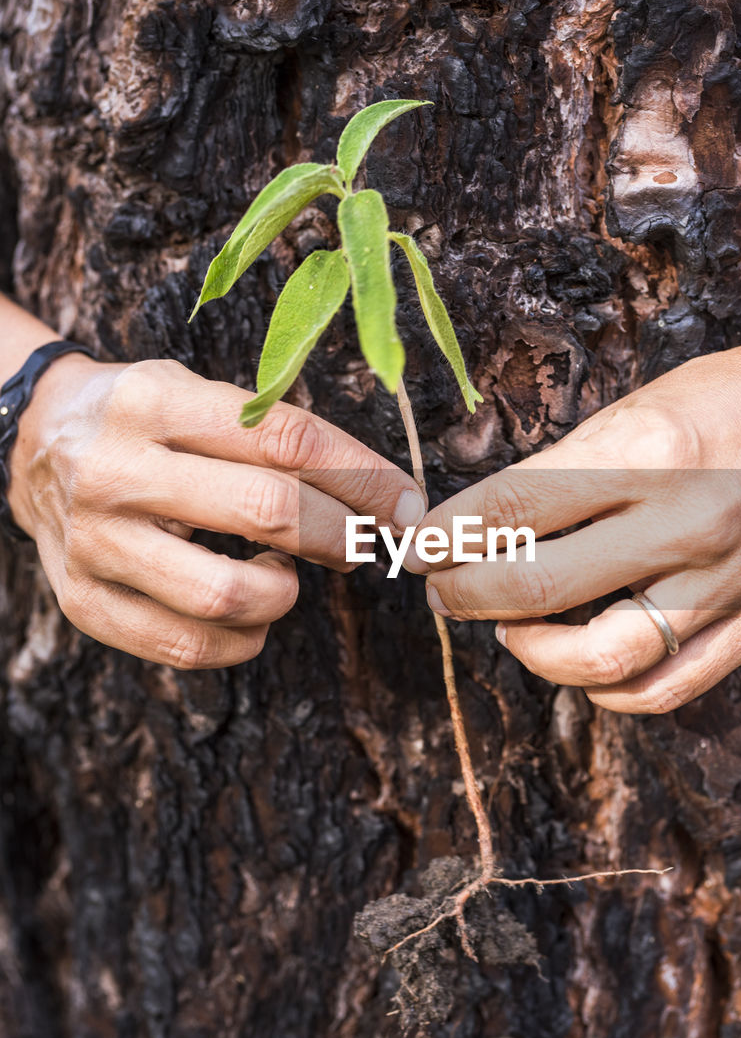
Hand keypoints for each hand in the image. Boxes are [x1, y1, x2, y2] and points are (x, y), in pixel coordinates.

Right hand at [8, 356, 422, 668]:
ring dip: (285, 595)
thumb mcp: (195, 392)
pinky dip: (242, 641)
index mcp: (155, 401)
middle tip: (365, 544)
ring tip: (285, 576)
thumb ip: (272, 432)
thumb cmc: (141, 420)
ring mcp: (95, 542)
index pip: (285, 438)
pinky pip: (185, 645)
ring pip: (225, 595)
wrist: (30, 446)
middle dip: (341, 534)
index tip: (405, 504)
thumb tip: (379, 496)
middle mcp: (117, 469)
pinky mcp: (83, 602)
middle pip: (267, 512)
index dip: (362, 476)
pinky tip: (250, 615)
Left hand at [405, 289, 740, 712]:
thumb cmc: (718, 403)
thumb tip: (473, 528)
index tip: (418, 545)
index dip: (448, 533)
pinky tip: (578, 666)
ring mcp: (724, 580)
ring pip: (601, 657)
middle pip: (539, 585)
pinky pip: (666, 687)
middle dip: (465, 593)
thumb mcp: (630, 412)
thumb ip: (557, 473)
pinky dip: (607, 691)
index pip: (516, 505)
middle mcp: (687, 522)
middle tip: (442, 589)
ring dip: (530, 651)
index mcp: (649, 451)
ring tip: (508, 628)